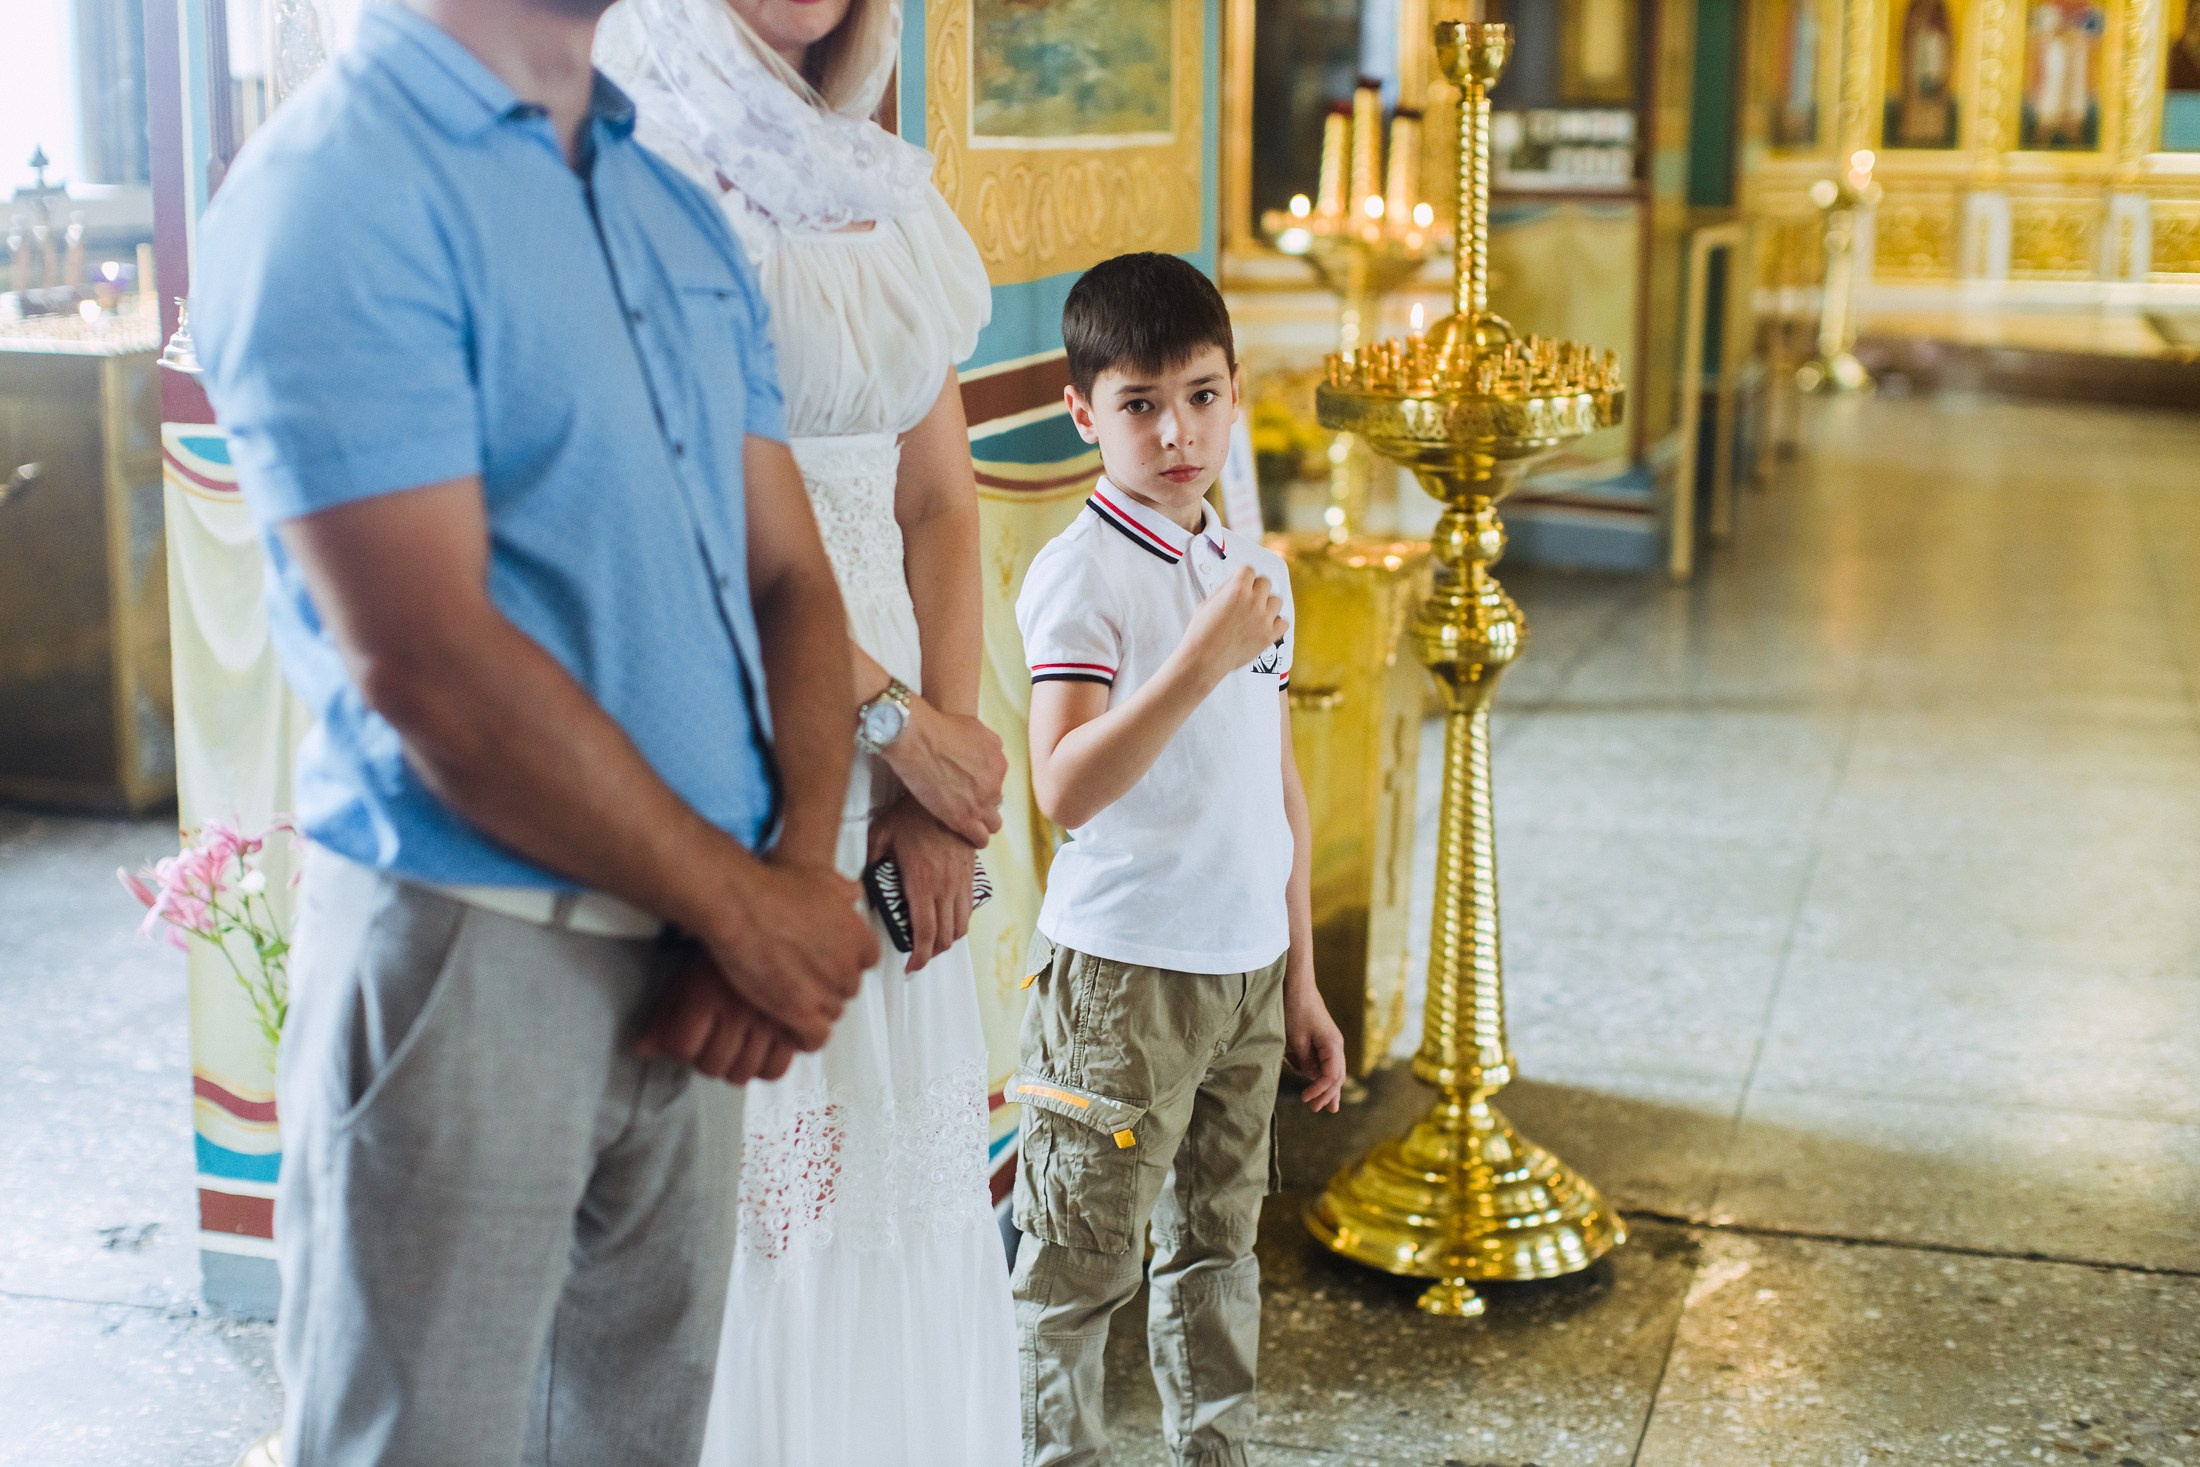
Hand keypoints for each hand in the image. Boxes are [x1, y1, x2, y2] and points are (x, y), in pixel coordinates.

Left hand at [638, 948, 801, 1083]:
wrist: (773, 920)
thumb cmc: (730, 941)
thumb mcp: (689, 974)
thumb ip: (664, 1015)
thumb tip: (643, 1049)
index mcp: (706, 996)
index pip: (682, 1048)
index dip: (680, 1048)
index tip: (685, 1042)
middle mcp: (738, 1012)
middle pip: (713, 1065)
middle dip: (706, 1060)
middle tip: (711, 1045)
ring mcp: (770, 1020)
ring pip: (744, 1072)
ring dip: (735, 1066)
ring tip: (735, 1049)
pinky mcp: (798, 1023)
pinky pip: (778, 1067)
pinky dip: (768, 1067)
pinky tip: (761, 1052)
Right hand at [697, 857, 875, 1049]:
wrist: (742, 906)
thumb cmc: (773, 890)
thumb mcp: (820, 879)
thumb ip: (842, 891)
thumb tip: (852, 891)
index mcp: (857, 936)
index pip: (868, 960)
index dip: (847, 961)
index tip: (831, 960)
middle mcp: (847, 966)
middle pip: (848, 988)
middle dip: (828, 985)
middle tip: (805, 978)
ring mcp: (825, 991)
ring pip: (831, 1013)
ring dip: (814, 1009)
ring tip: (793, 1001)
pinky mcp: (800, 1013)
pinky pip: (815, 1038)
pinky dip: (805, 1037)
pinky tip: (791, 1029)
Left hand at [868, 796, 974, 973]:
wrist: (948, 795)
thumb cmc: (911, 814)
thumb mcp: (880, 835)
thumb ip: (869, 862)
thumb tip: (859, 884)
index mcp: (921, 881)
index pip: (924, 932)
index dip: (919, 956)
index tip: (912, 966)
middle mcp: (945, 886)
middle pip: (944, 936)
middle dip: (931, 954)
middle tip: (918, 957)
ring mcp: (961, 881)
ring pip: (960, 927)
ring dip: (947, 941)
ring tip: (932, 943)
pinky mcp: (971, 875)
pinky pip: (969, 910)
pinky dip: (960, 924)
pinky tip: (947, 923)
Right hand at [881, 700, 1005, 848]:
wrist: (918, 738)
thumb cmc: (939, 727)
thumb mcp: (974, 726)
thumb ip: (988, 742)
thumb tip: (992, 751)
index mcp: (999, 763)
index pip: (996, 783)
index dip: (981, 787)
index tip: (967, 788)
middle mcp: (995, 784)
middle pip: (995, 803)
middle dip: (981, 804)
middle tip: (962, 803)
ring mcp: (981, 803)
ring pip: (992, 824)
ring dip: (981, 824)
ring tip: (966, 823)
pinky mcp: (964, 819)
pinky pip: (980, 838)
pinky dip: (975, 839)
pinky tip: (964, 836)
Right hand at [1179, 566, 1285, 684]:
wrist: (1204, 659)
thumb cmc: (1202, 633)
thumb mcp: (1208, 602)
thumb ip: (1226, 588)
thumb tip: (1236, 581)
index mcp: (1236, 589)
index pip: (1249, 570)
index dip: (1243, 577)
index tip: (1241, 582)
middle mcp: (1253, 601)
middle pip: (1265, 582)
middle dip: (1256, 588)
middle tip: (1247, 599)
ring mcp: (1264, 619)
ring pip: (1277, 600)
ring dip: (1267, 604)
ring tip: (1256, 613)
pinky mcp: (1269, 636)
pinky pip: (1283, 622)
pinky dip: (1276, 623)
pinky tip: (1264, 626)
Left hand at [1283, 979, 1347, 1112]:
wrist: (1298, 986)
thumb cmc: (1297, 1010)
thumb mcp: (1297, 1039)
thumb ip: (1306, 1061)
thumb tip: (1311, 1076)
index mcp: (1333, 1046)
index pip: (1331, 1077)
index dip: (1320, 1091)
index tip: (1306, 1098)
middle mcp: (1336, 1045)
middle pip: (1336, 1077)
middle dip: (1327, 1094)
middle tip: (1316, 1109)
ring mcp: (1331, 1043)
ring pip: (1333, 1071)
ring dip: (1328, 1088)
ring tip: (1327, 1106)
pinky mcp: (1323, 1040)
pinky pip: (1326, 1062)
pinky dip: (1323, 1076)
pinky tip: (1320, 1085)